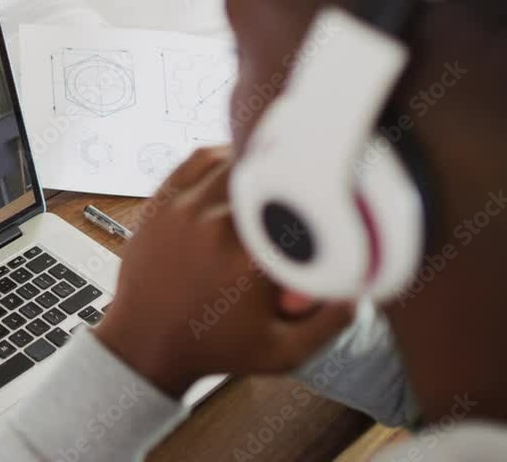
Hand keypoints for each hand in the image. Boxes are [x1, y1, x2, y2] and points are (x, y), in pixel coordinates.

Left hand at [95, 146, 353, 396]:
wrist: (145, 343)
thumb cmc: (212, 348)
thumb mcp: (282, 352)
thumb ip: (332, 321)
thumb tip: (362, 280)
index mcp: (249, 259)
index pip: (302, 203)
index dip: (322, 196)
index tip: (333, 200)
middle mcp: (215, 226)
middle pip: (271, 174)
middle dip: (291, 179)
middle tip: (306, 185)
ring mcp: (184, 209)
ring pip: (235, 160)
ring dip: (260, 164)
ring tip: (277, 175)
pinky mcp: (162, 202)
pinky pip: (199, 159)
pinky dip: (223, 155)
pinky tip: (240, 166)